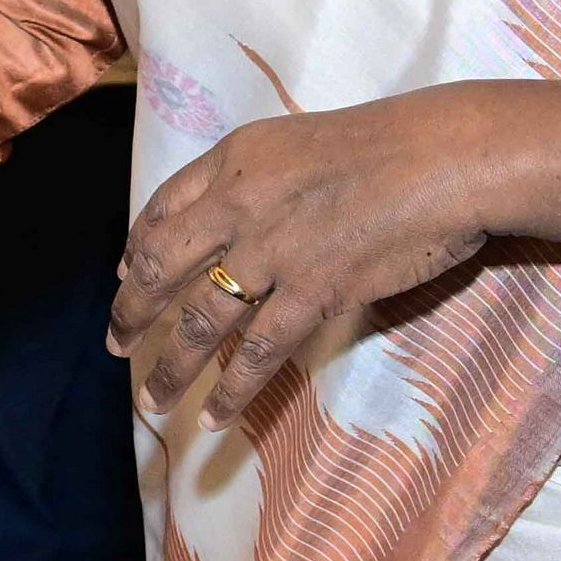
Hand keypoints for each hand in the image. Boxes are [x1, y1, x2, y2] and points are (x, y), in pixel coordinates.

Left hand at [112, 81, 560, 416]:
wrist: (444, 159)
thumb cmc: (388, 145)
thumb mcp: (300, 141)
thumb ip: (257, 177)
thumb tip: (227, 216)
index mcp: (234, 159)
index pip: (161, 208)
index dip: (135, 247)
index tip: (123, 275)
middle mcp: (238, 204)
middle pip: (159, 265)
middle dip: (130, 312)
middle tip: (116, 346)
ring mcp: (272, 252)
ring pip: (199, 321)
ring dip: (170, 368)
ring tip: (151, 402)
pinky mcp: (312, 292)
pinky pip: (257, 353)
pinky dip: (231, 390)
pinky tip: (214, 418)